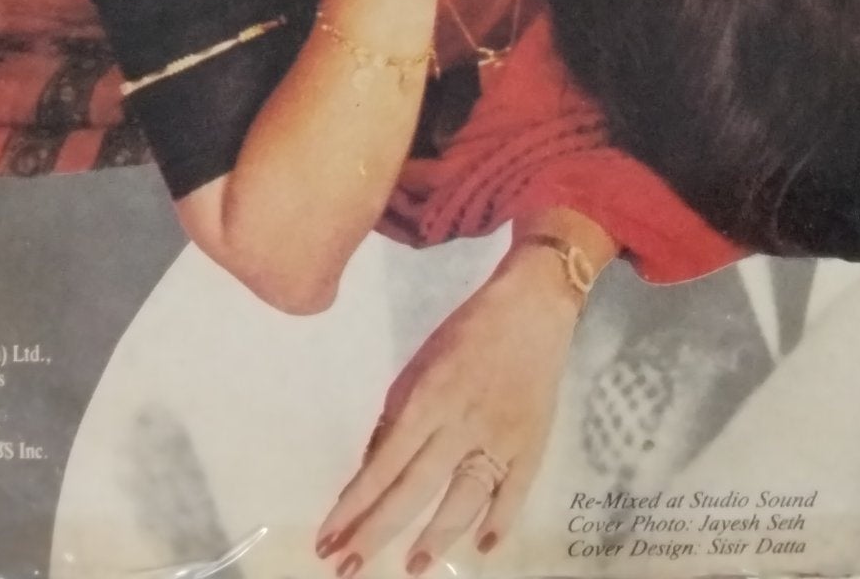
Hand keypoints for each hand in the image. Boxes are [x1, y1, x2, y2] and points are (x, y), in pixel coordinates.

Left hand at [315, 249, 578, 573]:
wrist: (533, 307)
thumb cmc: (467, 331)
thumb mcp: (420, 364)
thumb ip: (396, 418)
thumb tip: (371, 469)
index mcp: (428, 398)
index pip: (383, 465)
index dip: (353, 505)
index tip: (326, 539)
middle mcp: (461, 423)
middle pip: (414, 490)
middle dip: (376, 533)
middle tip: (347, 569)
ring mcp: (500, 437)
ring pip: (463, 499)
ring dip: (435, 538)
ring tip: (411, 567)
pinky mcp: (532, 443)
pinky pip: (516, 492)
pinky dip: (500, 521)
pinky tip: (483, 547)